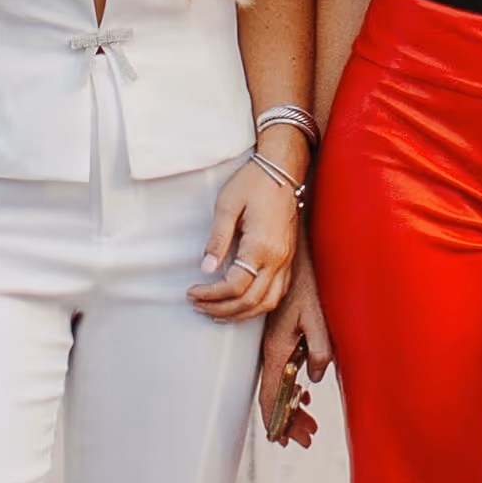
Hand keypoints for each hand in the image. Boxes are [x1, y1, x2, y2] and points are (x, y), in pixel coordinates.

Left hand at [191, 155, 299, 321]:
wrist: (282, 169)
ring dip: (241, 313)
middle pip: (251, 301)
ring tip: (217, 312)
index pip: (235, 285)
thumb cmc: (253, 183)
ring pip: (268, 303)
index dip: (211, 294)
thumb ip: (217, 239)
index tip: (191, 292)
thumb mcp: (227, 205)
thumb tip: (205, 269)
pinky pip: (278, 292)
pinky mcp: (289, 258)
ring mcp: (286, 260)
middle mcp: (278, 258)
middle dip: (221, 309)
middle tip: (198, 306)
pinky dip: (259, 305)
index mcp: (261, 245)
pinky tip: (242, 303)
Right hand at [257, 257, 332, 446]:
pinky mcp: (279, 337)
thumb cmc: (306, 285)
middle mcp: (271, 351)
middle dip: (288, 420)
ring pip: (278, 384)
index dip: (277, 421)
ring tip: (307, 423)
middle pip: (274, 396)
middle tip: (305, 439)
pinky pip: (281, 370)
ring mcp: (274, 345)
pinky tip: (304, 391)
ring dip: (290, 405)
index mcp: (277, 350)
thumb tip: (314, 378)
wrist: (293, 258)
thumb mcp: (318, 319)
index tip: (286, 440)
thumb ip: (318, 352)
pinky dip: (291, 387)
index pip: (272, 396)